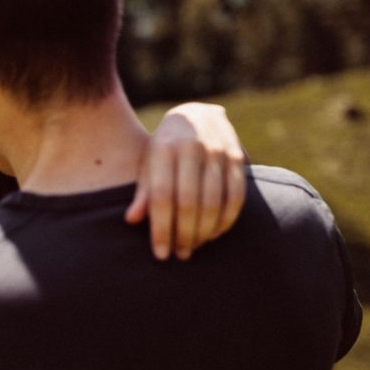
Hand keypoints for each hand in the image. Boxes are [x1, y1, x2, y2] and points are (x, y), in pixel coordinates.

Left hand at [125, 102, 246, 260]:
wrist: (197, 115)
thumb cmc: (165, 148)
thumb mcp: (149, 164)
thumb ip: (143, 191)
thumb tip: (132, 220)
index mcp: (164, 148)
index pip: (162, 196)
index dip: (161, 229)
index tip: (161, 254)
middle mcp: (192, 147)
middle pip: (189, 203)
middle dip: (184, 235)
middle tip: (180, 254)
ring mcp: (218, 150)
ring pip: (214, 203)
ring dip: (204, 232)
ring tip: (194, 247)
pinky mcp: (237, 157)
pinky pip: (236, 196)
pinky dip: (226, 220)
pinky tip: (214, 234)